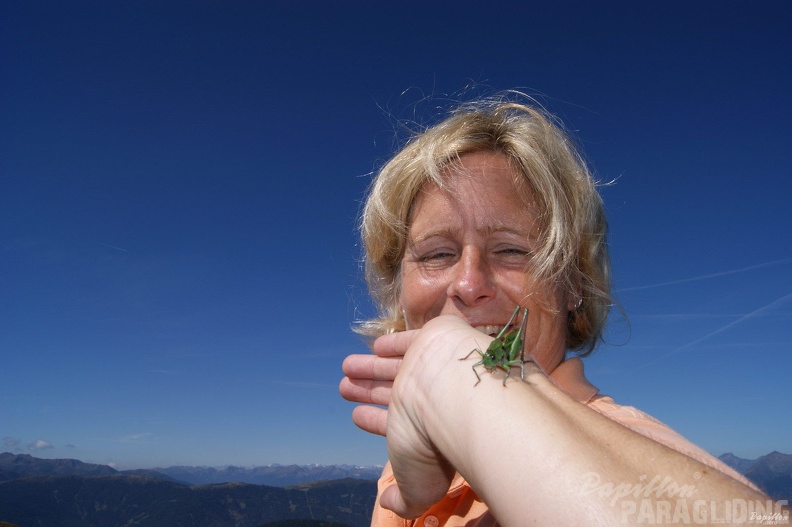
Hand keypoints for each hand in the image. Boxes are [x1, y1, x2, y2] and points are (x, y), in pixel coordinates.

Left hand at [343, 316, 490, 517]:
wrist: (462, 397)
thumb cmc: (436, 444)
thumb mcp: (417, 485)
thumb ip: (403, 499)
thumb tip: (387, 504)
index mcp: (425, 429)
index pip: (395, 423)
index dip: (375, 420)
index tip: (357, 416)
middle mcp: (429, 398)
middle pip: (392, 391)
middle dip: (367, 389)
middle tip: (344, 387)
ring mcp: (432, 368)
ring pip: (396, 366)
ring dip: (370, 367)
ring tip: (346, 366)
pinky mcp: (437, 339)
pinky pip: (411, 339)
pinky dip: (394, 343)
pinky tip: (377, 347)